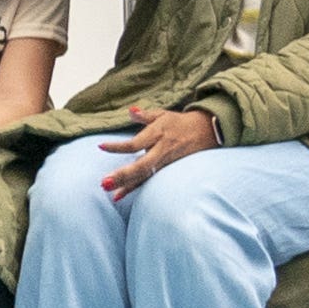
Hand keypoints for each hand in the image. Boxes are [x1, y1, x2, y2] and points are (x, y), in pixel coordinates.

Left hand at [98, 105, 215, 192]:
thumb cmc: (179, 122)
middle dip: (123, 175)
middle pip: (141, 165)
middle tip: (105, 182)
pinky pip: (150, 180)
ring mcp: (166, 162)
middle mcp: (162, 150)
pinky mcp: (168, 170)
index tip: (101, 146)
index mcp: (158, 134)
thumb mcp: (162, 114)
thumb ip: (144, 115)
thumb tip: (130, 111)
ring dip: (128, 185)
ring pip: (145, 176)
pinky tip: (120, 196)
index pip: (135, 143)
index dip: (118, 146)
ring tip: (110, 192)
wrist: (207, 131)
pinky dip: (136, 188)